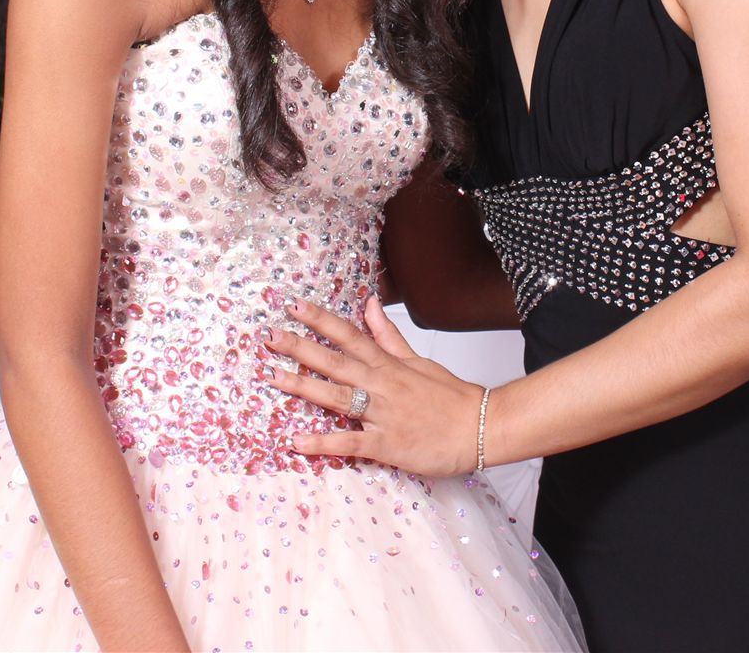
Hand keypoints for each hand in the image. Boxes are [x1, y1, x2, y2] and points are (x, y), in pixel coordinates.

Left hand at [265, 296, 485, 476]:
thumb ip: (388, 335)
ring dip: (302, 386)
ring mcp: (383, 414)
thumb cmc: (450, 396)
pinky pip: (350, 442)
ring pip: (337, 396)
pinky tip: (297, 441)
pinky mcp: (386, 444)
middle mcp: (381, 384)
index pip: (349, 335)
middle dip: (300, 347)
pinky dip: (323, 442)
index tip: (293, 306)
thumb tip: (370, 304)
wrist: (480, 428)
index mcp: (388, 364)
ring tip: (272, 377)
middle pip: (335, 361)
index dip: (320, 320)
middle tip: (268, 336)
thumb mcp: (418, 359)